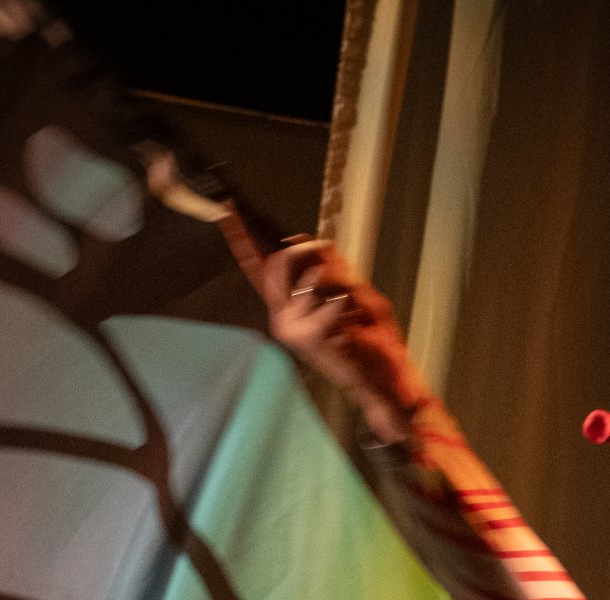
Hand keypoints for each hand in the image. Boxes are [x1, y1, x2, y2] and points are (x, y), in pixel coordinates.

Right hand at [258, 239, 431, 441]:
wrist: (381, 380)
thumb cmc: (369, 341)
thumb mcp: (352, 294)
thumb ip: (329, 268)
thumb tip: (307, 240)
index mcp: (286, 308)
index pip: (258, 268)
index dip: (241, 239)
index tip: (228, 209)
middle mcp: (281, 318)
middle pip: (280, 262)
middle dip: (305, 250)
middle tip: (326, 252)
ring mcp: (291, 329)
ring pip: (312, 278)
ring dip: (342, 286)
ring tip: (353, 312)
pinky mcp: (308, 336)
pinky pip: (330, 298)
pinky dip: (349, 304)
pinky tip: (354, 325)